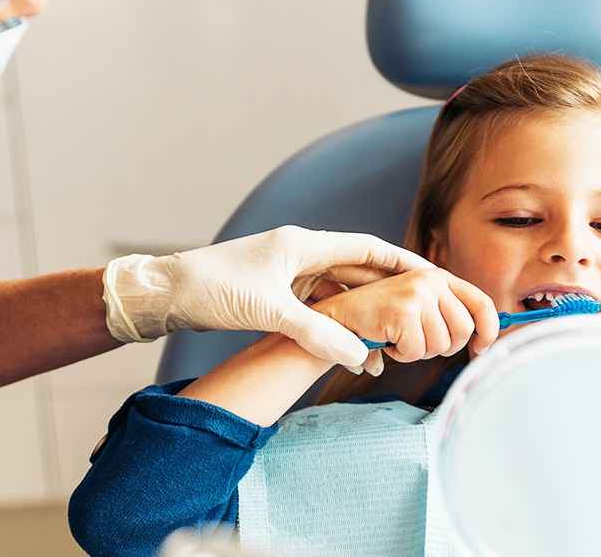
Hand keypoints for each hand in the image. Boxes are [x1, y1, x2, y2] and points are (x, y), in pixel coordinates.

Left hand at [102, 225, 434, 364]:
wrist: (166, 293)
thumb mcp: (267, 311)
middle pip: (357, 273)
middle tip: (422, 315)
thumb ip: (316, 332)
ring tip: (388, 346)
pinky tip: (349, 349)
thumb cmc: (210, 288)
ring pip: (338, 295)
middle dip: (389, 296)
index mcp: (302, 245)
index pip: (367, 249)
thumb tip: (359, 355)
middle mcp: (299, 255)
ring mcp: (287, 275)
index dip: (403, 263)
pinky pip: (317, 309)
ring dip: (361, 317)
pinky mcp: (275, 294)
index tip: (434, 275)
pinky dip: (335, 327)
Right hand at [314, 268, 498, 374]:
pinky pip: (418, 351)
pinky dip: (402, 355)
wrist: (340, 316)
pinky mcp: (402, 312)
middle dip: (444, 346)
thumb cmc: (381, 317)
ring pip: (441, 344)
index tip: (481, 347)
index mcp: (439, 276)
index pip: (481, 302)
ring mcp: (416, 295)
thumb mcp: (421, 306)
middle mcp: (431, 280)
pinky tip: (388, 340)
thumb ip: (449, 313)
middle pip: (464, 330)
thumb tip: (485, 335)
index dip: (488, 330)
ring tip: (400, 338)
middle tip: (419, 342)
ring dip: (419, 352)